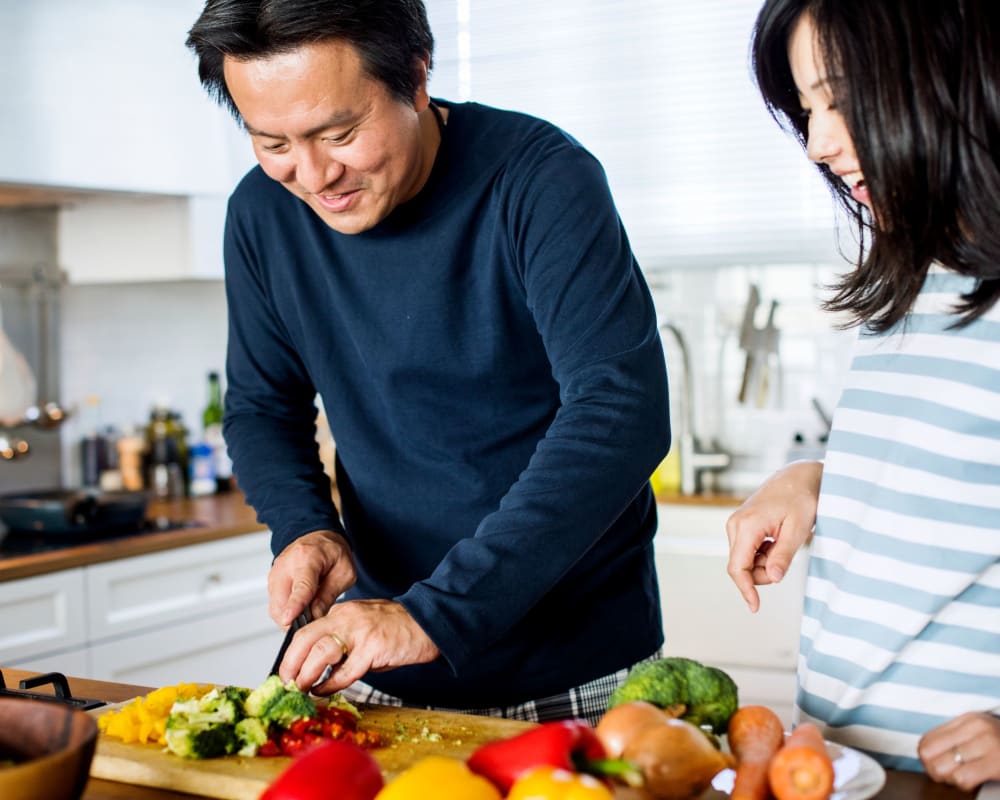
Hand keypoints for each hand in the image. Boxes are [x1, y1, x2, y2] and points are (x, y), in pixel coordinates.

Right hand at [268, 530, 356, 626]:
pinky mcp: (271, 582)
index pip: (301, 586)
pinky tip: (301, 609)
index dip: (295, 605)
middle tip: (312, 625)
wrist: (317, 537)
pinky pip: (275, 605)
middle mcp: (285, 565)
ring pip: (275, 608)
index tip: (289, 619)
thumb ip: (329, 594)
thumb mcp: (344, 572)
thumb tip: (316, 616)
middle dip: (294, 620)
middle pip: (282, 602)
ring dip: (290, 619)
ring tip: (309, 615)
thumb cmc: (333, 552)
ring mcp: (275, 574)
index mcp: (308, 558)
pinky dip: (286, 613)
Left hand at [277, 599, 440, 692]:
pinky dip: (331, 684)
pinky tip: (324, 691)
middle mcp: (347, 618)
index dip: (291, 654)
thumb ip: (343, 641)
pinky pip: (346, 671)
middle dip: (290, 663)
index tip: (286, 671)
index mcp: (342, 612)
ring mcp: (360, 632)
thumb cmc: (398, 628)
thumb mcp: (363, 626)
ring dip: (306, 674)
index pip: (306, 631)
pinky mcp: (373, 648)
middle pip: (305, 638)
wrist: (428, 623)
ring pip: (321, 652)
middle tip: (286, 683)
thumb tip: (321, 668)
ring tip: (302, 688)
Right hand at [725, 460, 822, 611]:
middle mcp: (735, 525)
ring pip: (745, 560)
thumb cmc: (801, 499)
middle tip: (787, 560)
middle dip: (764, 573)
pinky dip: (764, 554)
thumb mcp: (798, 530)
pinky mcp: (742, 525)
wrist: (797, 476)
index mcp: (747, 526)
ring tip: (785, 545)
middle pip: (742, 566)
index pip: (738, 567)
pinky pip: (748, 551)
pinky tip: (778, 541)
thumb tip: (772, 579)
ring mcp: (737, 524)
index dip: (746, 589)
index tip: (755, 607)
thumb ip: (783, 556)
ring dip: (765, 563)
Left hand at [919, 712, 999, 790]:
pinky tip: (974, 782)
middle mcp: (975, 728)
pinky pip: (963, 777)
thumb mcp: (981, 734)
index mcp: (968, 719)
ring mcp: (987, 744)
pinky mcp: (997, 762)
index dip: (926, 759)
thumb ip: (957, 739)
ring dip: (950, 779)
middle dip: (934, 770)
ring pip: (943, 767)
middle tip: (948, 776)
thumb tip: (927, 754)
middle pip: (929, 754)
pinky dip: (964, 784)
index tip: (936, 767)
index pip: (926, 740)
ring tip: (963, 778)